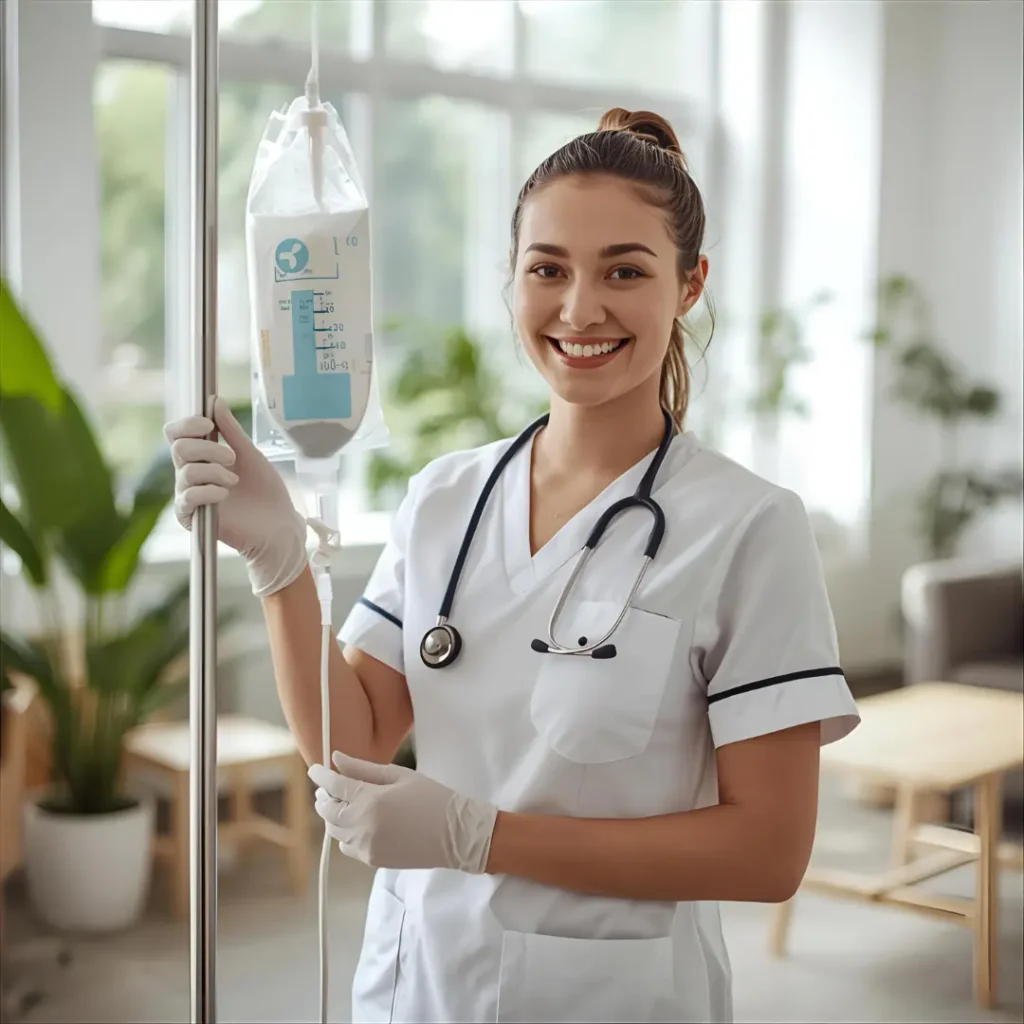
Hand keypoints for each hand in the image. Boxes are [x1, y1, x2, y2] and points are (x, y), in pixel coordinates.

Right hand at [164, 398, 308, 596]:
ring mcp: (190, 495)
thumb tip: (215, 401)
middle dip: (208, 449)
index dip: (188, 424)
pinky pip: (188, 497)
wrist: (278, 524)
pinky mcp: (192, 517)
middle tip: (232, 458)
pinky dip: (208, 491)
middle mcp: (190, 474)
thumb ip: (231, 431)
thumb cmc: (265, 491)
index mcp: (201, 456)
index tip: (210, 425)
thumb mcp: (250, 455)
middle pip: (178, 448)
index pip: (176, 433)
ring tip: (234, 480)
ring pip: (186, 471)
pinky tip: (225, 495)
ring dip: (214, 471)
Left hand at [308, 752, 498, 872]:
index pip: (333, 785)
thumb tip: (336, 758)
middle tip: (329, 786)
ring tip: (344, 803)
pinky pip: (347, 845)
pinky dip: (346, 833)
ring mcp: (366, 846)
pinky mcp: (372, 860)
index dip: (320, 775)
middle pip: (327, 811)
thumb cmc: (432, 797)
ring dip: (334, 815)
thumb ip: (363, 768)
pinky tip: (358, 823)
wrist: (457, 834)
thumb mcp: (399, 775)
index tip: (314, 769)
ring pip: (335, 830)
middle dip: (324, 797)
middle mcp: (362, 826)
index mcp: (370, 800)